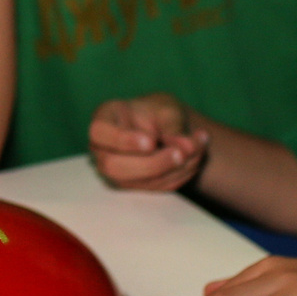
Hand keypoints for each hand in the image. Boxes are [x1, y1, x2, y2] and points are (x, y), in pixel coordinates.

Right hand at [88, 94, 207, 191]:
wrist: (167, 128)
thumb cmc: (158, 112)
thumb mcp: (166, 107)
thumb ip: (172, 124)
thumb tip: (184, 148)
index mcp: (104, 121)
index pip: (99, 132)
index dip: (123, 140)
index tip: (151, 141)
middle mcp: (103, 149)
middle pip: (113, 165)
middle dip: (152, 163)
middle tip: (181, 154)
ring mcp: (116, 171)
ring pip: (136, 182)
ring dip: (172, 170)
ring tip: (197, 149)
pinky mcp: (135, 185)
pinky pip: (156, 188)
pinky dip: (180, 175)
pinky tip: (195, 158)